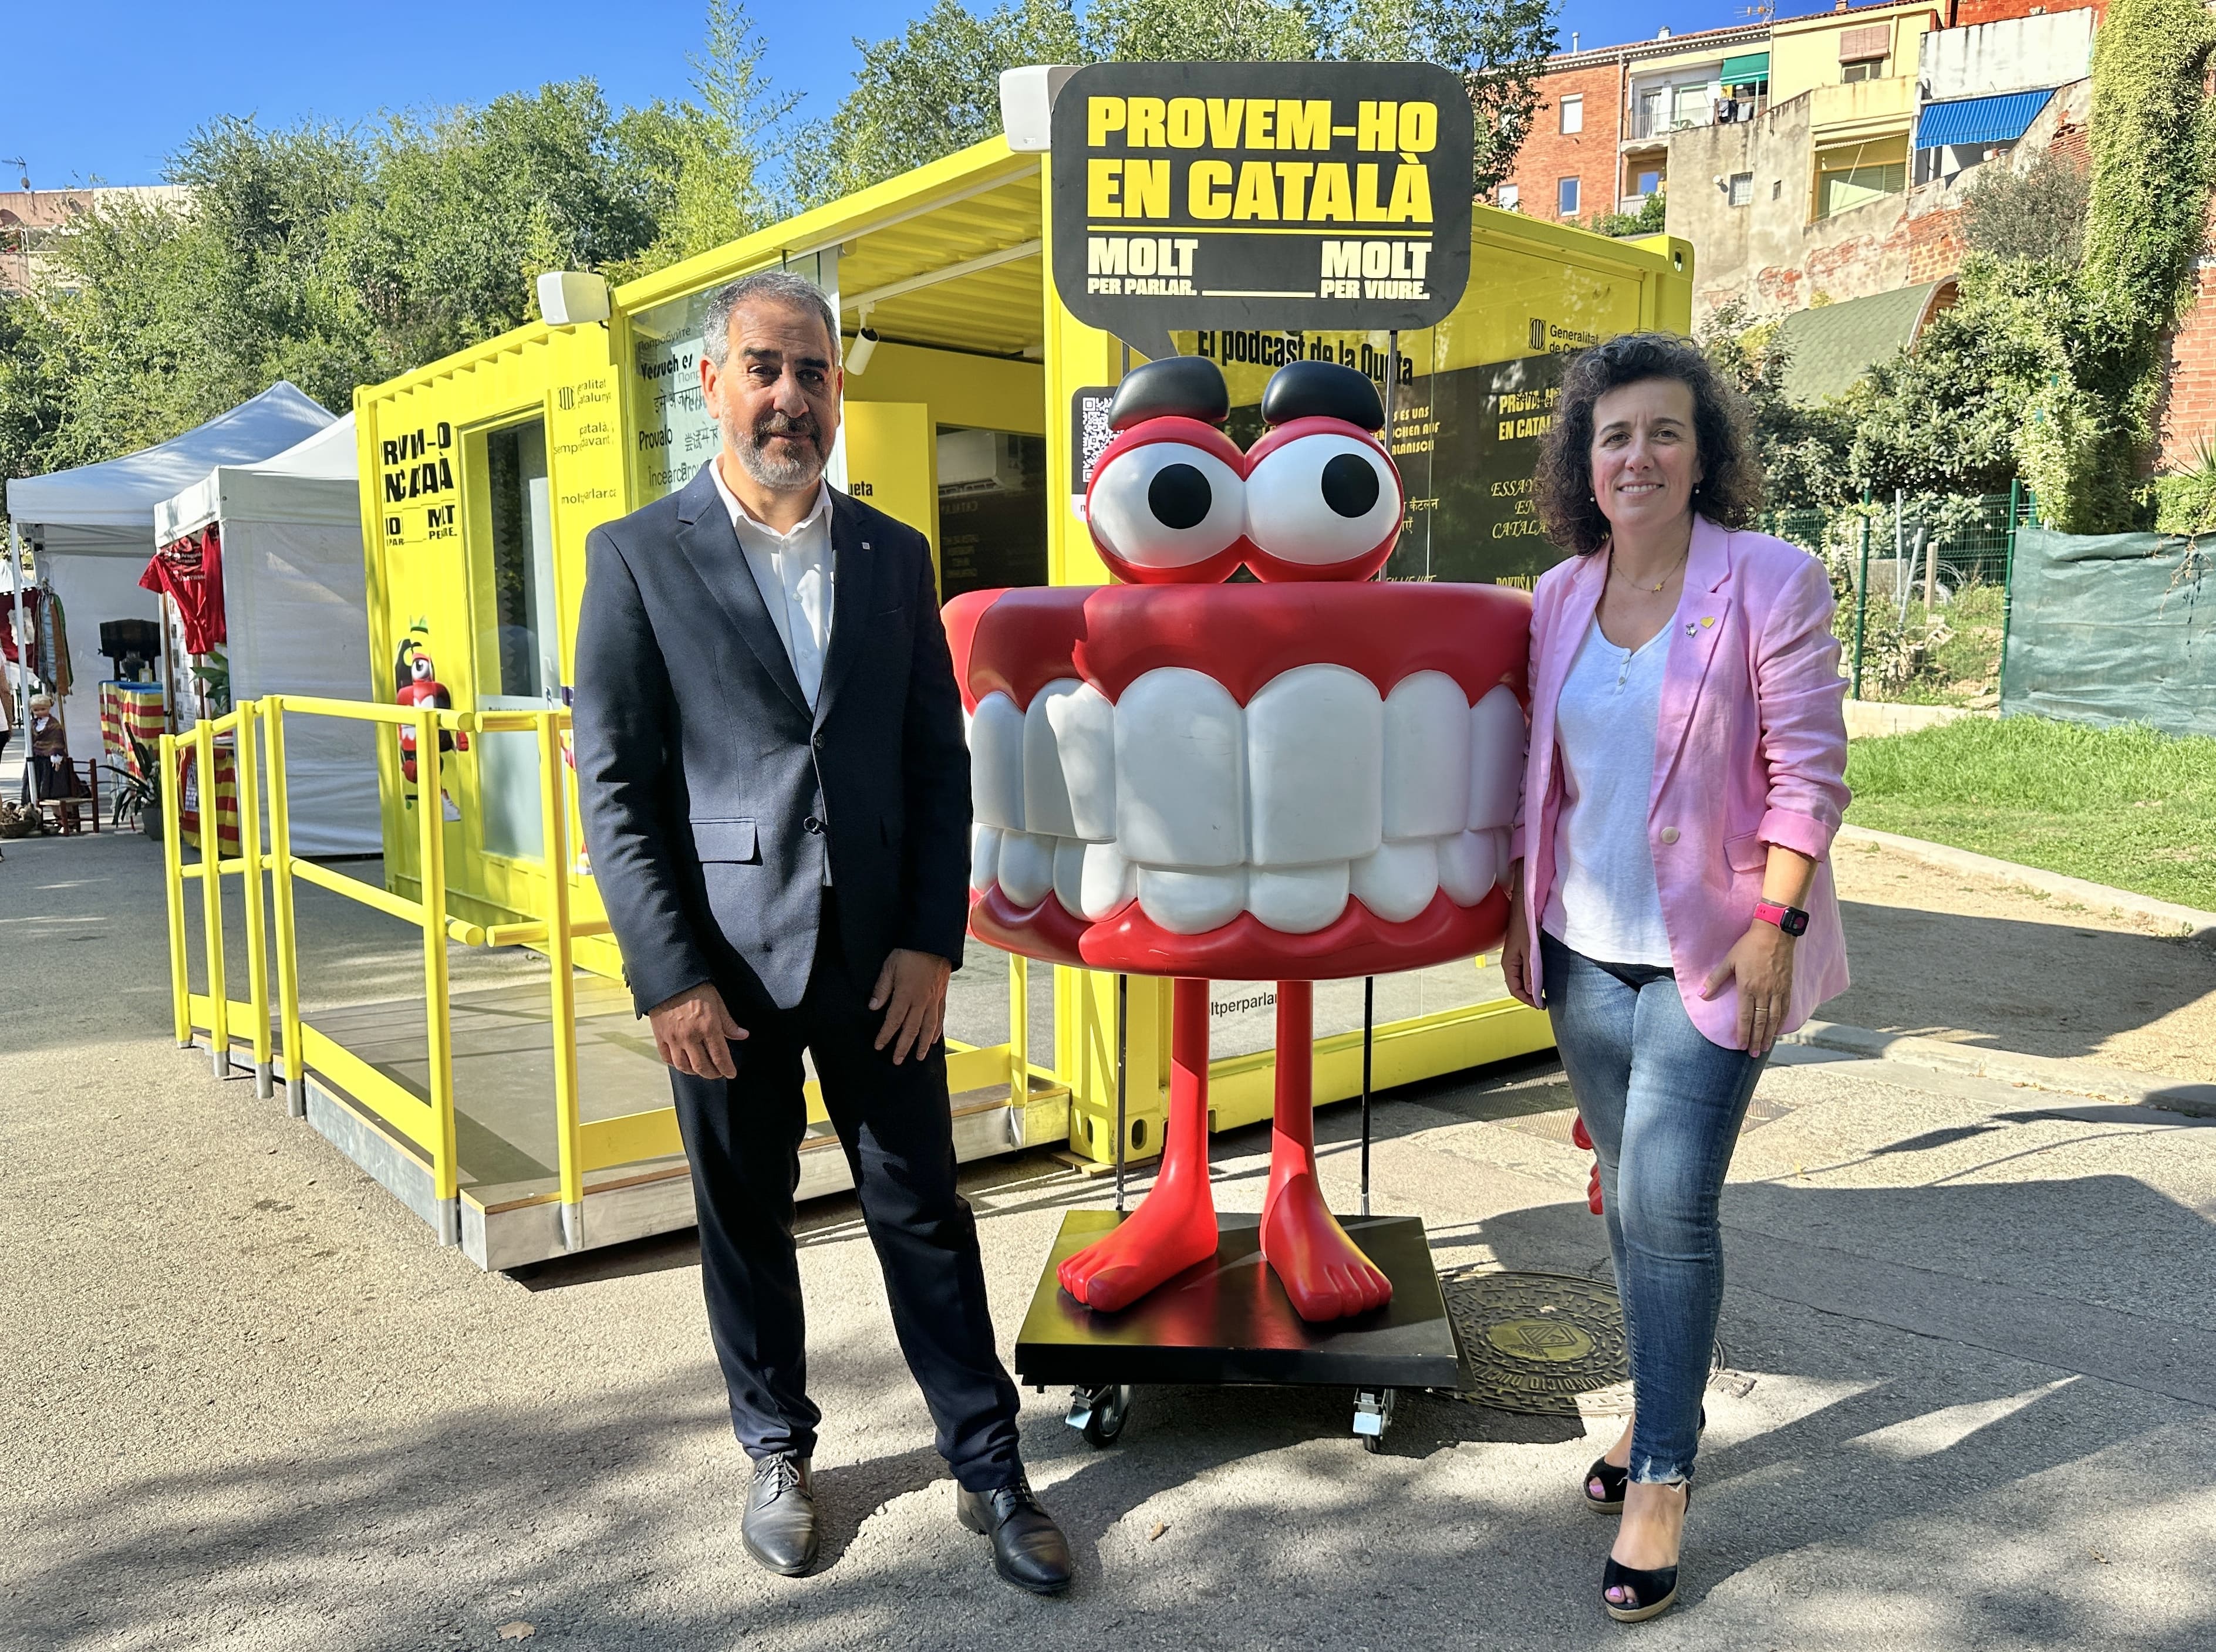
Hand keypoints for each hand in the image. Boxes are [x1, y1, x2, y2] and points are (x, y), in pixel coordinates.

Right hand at [646, 982, 746, 1078]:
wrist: (668, 978)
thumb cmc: (695, 986)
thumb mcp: (717, 1001)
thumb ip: (728, 1022)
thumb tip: (742, 1035)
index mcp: (707, 1027)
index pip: (720, 1057)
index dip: (727, 1069)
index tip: (731, 1073)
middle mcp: (690, 1037)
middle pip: (702, 1067)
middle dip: (712, 1074)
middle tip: (718, 1073)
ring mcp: (673, 1038)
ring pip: (684, 1066)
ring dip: (695, 1072)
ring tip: (702, 1070)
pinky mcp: (660, 1036)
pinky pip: (667, 1058)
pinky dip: (676, 1064)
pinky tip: (683, 1063)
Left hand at [871, 948, 951, 1063]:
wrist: (934, 941)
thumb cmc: (910, 951)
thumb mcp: (889, 966)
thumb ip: (882, 988)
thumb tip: (873, 1006)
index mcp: (906, 994)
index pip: (893, 1021)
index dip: (885, 1035)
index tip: (879, 1046)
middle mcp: (921, 1001)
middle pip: (911, 1029)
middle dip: (903, 1047)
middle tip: (897, 1060)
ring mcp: (933, 1000)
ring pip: (928, 1028)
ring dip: (923, 1044)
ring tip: (919, 1057)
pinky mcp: (942, 996)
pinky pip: (940, 1017)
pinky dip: (937, 1030)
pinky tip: (934, 1039)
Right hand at [1500, 864, 1538, 1008]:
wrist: (1525, 905)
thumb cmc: (1527, 926)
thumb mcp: (1530, 951)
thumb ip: (1531, 973)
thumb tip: (1532, 993)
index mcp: (1508, 964)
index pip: (1515, 989)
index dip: (1527, 1000)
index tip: (1541, 1005)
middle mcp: (1510, 962)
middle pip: (1517, 985)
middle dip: (1529, 996)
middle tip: (1544, 1002)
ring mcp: (1515, 956)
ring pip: (1521, 978)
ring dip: (1531, 987)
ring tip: (1544, 992)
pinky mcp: (1521, 950)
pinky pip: (1525, 969)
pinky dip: (1533, 977)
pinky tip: (1542, 977)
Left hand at [1701, 921, 1795, 1055]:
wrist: (1775, 933)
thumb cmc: (1749, 945)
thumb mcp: (1729, 960)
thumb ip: (1716, 979)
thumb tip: (1702, 994)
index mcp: (1748, 987)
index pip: (1745, 1016)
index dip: (1743, 1033)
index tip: (1740, 1046)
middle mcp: (1764, 992)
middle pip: (1760, 1021)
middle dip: (1756, 1039)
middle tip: (1753, 1054)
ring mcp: (1777, 990)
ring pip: (1773, 1018)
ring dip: (1769, 1035)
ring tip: (1765, 1047)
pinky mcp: (1787, 986)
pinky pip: (1785, 1008)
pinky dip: (1781, 1021)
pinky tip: (1778, 1030)